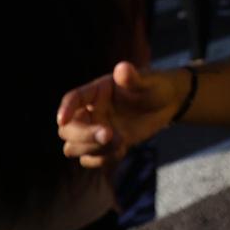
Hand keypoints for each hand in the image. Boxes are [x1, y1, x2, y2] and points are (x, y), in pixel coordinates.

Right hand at [55, 62, 185, 168]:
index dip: (65, 108)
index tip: (63, 119)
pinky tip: (122, 151)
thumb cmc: (155, 85)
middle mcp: (90, 112)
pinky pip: (89, 159)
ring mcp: (95, 130)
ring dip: (92, 150)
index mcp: (96, 91)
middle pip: (67, 130)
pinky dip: (101, 160)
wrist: (167, 103)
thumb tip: (122, 68)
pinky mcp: (103, 146)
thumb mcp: (147, 80)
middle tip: (108, 134)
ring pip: (73, 148)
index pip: (73, 99)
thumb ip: (132, 78)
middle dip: (83, 136)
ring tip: (121, 142)